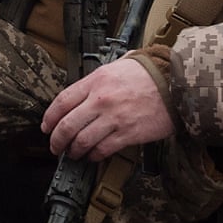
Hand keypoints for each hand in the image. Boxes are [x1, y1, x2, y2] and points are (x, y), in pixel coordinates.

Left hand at [40, 55, 173, 160]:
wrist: (176, 84)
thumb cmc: (149, 74)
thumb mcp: (116, 67)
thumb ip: (97, 79)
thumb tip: (81, 92)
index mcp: (95, 81)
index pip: (62, 101)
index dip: (49, 118)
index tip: (46, 127)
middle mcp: (100, 100)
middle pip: (67, 125)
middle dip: (56, 140)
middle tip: (55, 147)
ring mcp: (114, 119)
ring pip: (82, 141)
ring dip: (74, 151)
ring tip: (73, 154)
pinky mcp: (128, 134)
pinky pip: (103, 149)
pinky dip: (94, 156)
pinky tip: (92, 156)